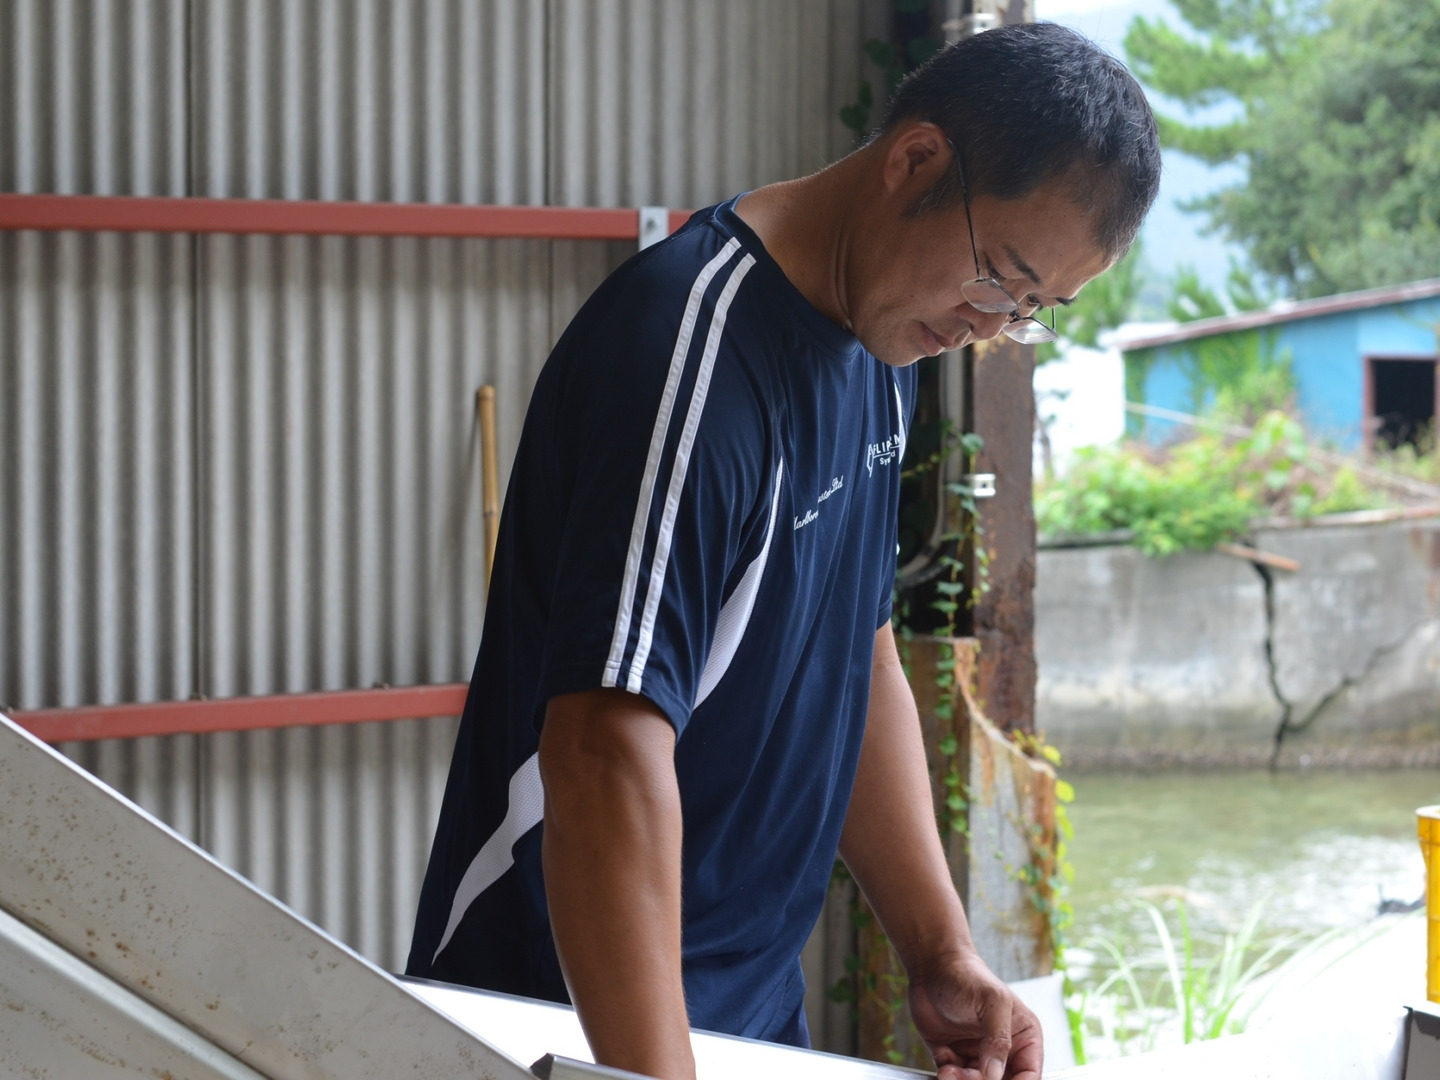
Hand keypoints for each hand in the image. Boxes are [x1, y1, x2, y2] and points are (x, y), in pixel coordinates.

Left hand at [907, 951, 1042, 1079]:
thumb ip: (998, 1041)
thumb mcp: (993, 1002)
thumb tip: (995, 1075)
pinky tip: (942, 1051)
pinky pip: (953, 1079)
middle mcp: (1003, 1050)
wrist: (931, 966)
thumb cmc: (968, 975)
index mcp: (1024, 1036)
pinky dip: (946, 1073)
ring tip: (949, 1068)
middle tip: (966, 1074)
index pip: (1030, 1075)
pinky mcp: (953, 1057)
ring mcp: (977, 1055)